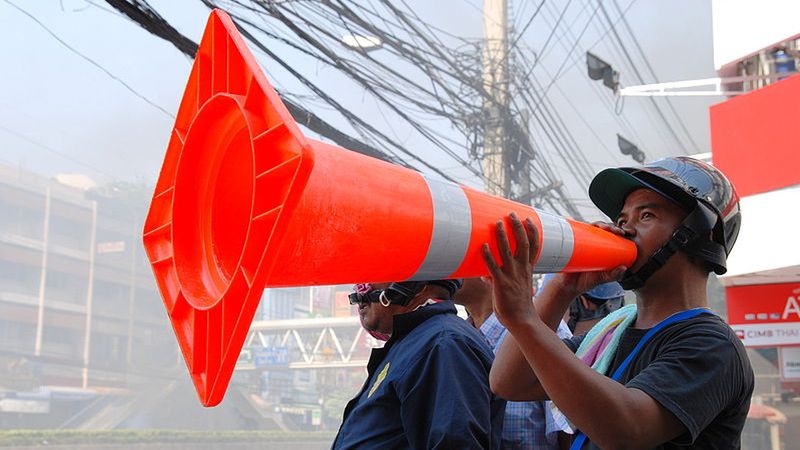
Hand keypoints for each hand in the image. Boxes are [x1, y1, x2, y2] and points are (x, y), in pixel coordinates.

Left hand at [481, 213, 539, 329]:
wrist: (522, 321)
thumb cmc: (517, 306)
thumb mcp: (513, 289)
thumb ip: (500, 279)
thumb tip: (485, 276)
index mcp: (527, 270)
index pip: (533, 248)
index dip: (532, 233)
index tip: (530, 219)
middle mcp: (521, 270)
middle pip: (522, 244)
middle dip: (517, 228)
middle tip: (512, 214)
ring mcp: (511, 276)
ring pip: (508, 251)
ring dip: (503, 236)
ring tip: (499, 223)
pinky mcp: (501, 284)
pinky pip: (493, 267)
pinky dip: (488, 256)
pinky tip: (483, 246)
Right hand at [543, 221, 626, 297]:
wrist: (568, 287)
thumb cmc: (585, 281)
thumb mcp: (602, 278)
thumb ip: (613, 275)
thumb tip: (623, 267)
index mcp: (601, 251)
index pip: (611, 236)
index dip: (617, 231)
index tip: (622, 233)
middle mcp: (592, 244)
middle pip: (602, 230)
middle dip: (609, 226)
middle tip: (613, 230)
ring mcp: (581, 243)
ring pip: (590, 228)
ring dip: (598, 224)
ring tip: (602, 227)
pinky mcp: (570, 244)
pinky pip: (574, 232)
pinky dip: (578, 225)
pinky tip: (584, 224)